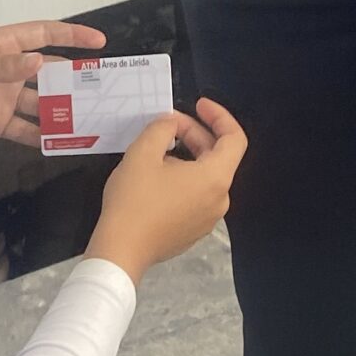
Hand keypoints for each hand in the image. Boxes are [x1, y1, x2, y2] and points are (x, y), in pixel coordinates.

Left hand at [0, 22, 107, 172]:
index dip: (70, 37)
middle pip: (48, 71)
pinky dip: (44, 135)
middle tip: (104, 88)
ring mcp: (4, 97)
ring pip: (42, 102)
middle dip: (75, 78)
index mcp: (0, 47)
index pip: (41, 36)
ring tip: (91, 118)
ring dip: (64, 110)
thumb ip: (1, 67)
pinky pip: (27, 129)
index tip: (99, 43)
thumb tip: (38, 61)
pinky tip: (64, 142)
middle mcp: (7, 70)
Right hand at [86, 98, 246, 283]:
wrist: (120, 250)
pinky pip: (196, 196)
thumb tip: (170, 125)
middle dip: (195, 134)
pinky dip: (183, 179)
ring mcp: (208, 218)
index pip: (235, 138)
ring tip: (158, 150)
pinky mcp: (193, 230)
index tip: (199, 105)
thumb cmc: (133, 202)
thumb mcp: (143, 152)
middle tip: (167, 125)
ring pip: (205, 177)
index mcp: (214, 179)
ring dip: (187, 157)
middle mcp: (219, 200)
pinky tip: (157, 177)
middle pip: (218, 157)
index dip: (219, 116)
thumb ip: (162, 128)